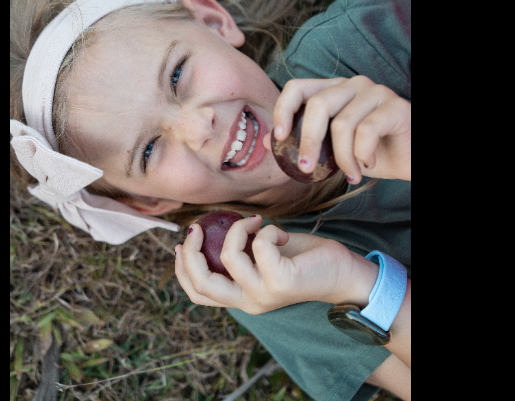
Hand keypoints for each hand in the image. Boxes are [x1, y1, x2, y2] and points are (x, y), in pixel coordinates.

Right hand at [175, 215, 372, 313]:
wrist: (341, 273)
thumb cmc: (301, 259)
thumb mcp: (261, 255)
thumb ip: (239, 250)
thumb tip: (211, 228)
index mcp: (241, 297)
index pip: (199, 294)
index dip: (182, 269)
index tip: (181, 243)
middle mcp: (249, 302)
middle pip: (203, 283)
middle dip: (191, 252)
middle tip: (197, 227)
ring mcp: (264, 295)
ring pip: (229, 256)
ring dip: (239, 228)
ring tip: (257, 221)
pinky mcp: (282, 283)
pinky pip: (260, 246)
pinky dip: (267, 229)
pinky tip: (280, 232)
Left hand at [264, 76, 410, 183]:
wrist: (411, 159)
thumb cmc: (370, 152)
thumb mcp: (331, 150)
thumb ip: (302, 141)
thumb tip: (267, 142)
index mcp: (332, 90)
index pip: (297, 87)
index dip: (283, 109)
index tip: (278, 138)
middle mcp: (352, 84)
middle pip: (318, 104)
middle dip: (307, 141)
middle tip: (305, 169)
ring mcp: (375, 92)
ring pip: (343, 124)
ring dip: (342, 159)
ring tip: (349, 175)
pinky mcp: (396, 106)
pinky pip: (367, 132)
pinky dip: (362, 156)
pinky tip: (367, 166)